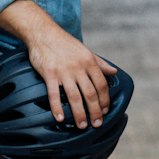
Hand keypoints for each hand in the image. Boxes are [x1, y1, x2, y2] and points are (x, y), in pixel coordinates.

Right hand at [0, 0, 116, 126]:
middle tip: (96, 124)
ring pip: (74, 97)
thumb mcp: (86, 51)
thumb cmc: (65, 43)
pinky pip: (54, 94)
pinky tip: (60, 118)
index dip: (105, 100)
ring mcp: (63, 72)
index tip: (105, 111)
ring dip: (79, 114)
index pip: (101, 84)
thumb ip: (100, 63)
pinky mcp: (49, 74)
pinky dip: (57, 107)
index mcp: (89, 62)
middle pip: (90, 94)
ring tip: (82, 126)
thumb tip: (114, 72)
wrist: (43, 33)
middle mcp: (78, 67)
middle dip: (95, 111)